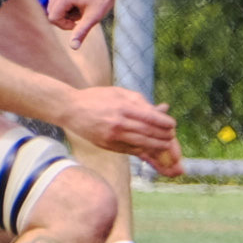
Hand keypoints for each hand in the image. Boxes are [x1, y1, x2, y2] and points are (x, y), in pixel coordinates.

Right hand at [44, 0, 123, 46]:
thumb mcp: (93, 17)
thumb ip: (81, 32)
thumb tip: (73, 47)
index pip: (53, 17)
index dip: (64, 25)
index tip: (78, 25)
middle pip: (51, 10)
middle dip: (64, 17)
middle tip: (81, 17)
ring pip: (55, 2)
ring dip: (66, 10)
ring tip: (82, 10)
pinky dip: (67, 1)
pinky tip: (82, 2)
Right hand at [61, 86, 184, 176]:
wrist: (70, 108)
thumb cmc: (97, 98)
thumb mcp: (119, 93)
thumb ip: (141, 101)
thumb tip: (163, 108)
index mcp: (123, 108)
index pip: (150, 118)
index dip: (164, 123)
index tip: (173, 124)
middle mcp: (118, 123)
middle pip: (148, 132)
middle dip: (163, 136)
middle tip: (172, 136)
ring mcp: (112, 136)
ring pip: (140, 143)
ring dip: (156, 146)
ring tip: (166, 145)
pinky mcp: (107, 145)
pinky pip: (129, 149)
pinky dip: (142, 149)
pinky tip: (149, 148)